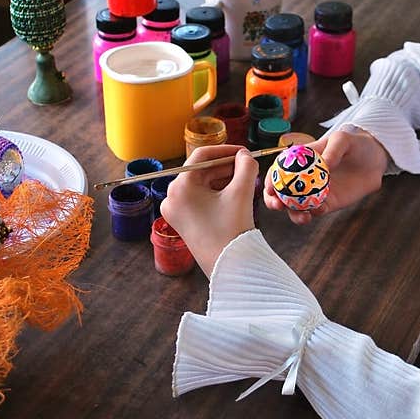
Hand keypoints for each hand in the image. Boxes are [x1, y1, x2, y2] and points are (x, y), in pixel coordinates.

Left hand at [160, 144, 257, 276]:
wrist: (229, 267)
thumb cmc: (231, 231)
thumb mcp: (241, 193)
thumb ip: (245, 167)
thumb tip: (245, 156)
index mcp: (180, 187)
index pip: (201, 156)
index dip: (225, 150)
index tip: (244, 152)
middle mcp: (172, 197)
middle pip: (201, 171)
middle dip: (226, 167)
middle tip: (248, 167)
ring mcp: (175, 211)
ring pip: (201, 185)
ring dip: (223, 180)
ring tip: (245, 182)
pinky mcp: (183, 221)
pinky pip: (199, 198)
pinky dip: (216, 194)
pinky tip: (235, 195)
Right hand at [263, 129, 388, 224]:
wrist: (374, 160)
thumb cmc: (354, 144)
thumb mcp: (343, 139)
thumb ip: (333, 149)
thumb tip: (325, 164)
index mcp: (298, 161)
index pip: (278, 172)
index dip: (269, 181)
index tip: (270, 189)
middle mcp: (302, 179)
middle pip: (281, 194)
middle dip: (274, 202)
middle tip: (279, 206)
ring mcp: (314, 193)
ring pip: (296, 207)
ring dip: (295, 214)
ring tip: (303, 216)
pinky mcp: (328, 203)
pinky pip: (317, 211)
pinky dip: (315, 212)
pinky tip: (320, 209)